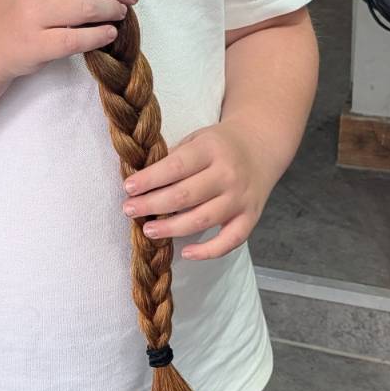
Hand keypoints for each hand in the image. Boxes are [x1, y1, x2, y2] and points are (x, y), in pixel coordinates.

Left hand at [121, 121, 275, 261]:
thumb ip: (174, 157)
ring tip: (149, 230)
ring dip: (172, 228)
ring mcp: (240, 198)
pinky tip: (186, 253)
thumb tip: (142, 182)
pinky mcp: (251, 217)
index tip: (128, 188)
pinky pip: (230, 241)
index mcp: (211, 149)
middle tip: (129, 210)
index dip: (149, 180)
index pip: (175, 167)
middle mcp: (228, 174)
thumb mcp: (197, 138)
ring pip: (203, 219)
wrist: (261, 146)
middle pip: (185, 195)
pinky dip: (208, 251)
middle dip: (152, 205)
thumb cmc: (220, 144)